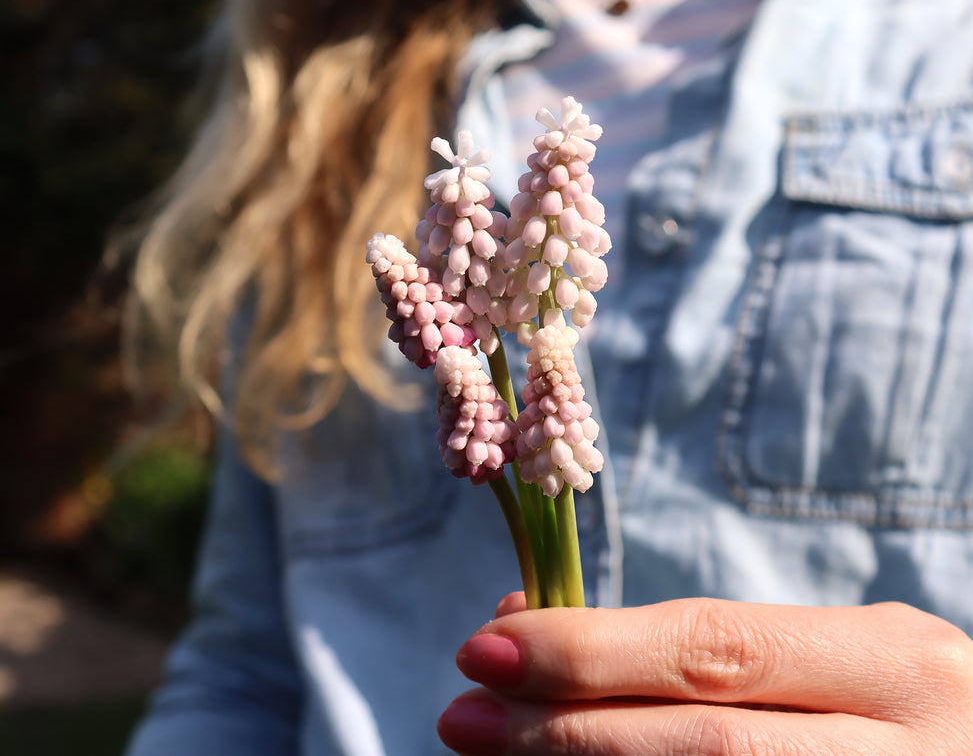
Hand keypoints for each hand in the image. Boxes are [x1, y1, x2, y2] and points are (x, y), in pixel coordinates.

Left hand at [438, 594, 972, 754]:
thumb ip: (703, 650)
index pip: (716, 649)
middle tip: (461, 717)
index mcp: (896, 666)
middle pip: (706, 742)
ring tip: (494, 754)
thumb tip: (534, 628)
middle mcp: (906, 751)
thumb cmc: (891, 712)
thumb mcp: (828, 658)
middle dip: (567, 730)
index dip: (591, 651)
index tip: (487, 645)